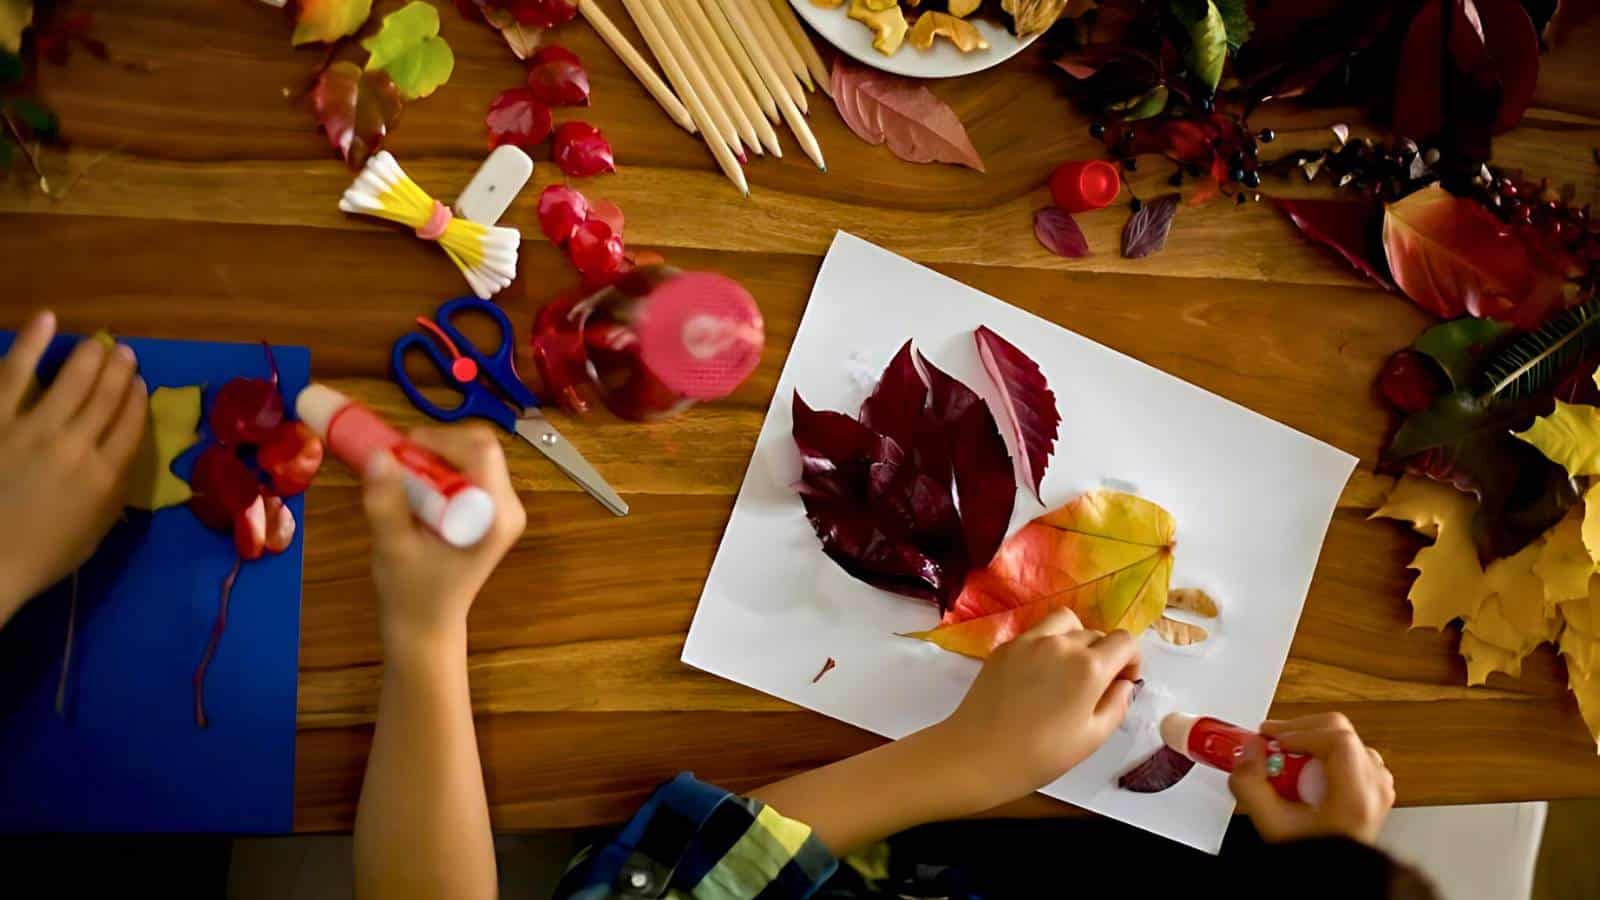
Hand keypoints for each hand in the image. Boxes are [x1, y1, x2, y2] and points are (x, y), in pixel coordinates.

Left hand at [0, 311, 146, 622]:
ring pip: (72, 379)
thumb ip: (111, 494)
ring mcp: (32, 429)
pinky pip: (14, 374)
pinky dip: (32, 344)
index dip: (138, 399)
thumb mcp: (93, 532)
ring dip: (91, 356)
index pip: (131, 424)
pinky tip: (46, 321)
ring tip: (98, 342)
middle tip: (123, 352)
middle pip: (107, 396)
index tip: (140, 383)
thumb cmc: (38, 556)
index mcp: (104, 476)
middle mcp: (76, 445)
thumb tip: (118, 461)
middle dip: (119, 370)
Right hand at [361, 424, 525, 654]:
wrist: (427, 622)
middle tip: (400, 463)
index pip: (481, 453)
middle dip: (437, 445)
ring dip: (436, 456)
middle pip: (480, 446)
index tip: (403, 450)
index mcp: (495, 518)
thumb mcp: (392, 547)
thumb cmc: (411, 592)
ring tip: (405, 481)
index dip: (440, 440)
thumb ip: (386, 501)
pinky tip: (417, 490)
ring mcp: (503, 507)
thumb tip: (379, 456)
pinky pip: (469, 468)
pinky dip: (440, 467)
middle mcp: (508, 508)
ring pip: (474, 453)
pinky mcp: (491, 507)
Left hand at [934, 608, 1140, 805]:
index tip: (1122, 682)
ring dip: (1076, 638)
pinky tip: (1038, 675)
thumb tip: (1124, 684)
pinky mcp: (1005, 646)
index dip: (1131, 660)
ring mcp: (1029, 640)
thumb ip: (1117, 704)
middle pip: (1095, 633)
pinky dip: (1047, 644)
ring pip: (1065, 623)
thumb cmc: (1041, 755)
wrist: (979, 755)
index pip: (1124, 641)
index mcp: (1088, 666)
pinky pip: (1037, 633)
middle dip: (1104, 655)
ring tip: (1068, 669)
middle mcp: (1061, 643)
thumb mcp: (1092, 738)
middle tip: (1094, 687)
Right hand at [1229, 712, 1395, 844]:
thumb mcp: (1272, 824)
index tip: (1274, 741)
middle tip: (1271, 742)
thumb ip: (1251, 783)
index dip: (1299, 732)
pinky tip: (1302, 771)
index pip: (1337, 740)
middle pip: (1339, 732)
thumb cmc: (1315, 856)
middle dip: (1299, 731)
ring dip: (1309, 741)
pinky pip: (1348, 752)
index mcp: (1356, 796)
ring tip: (1286, 761)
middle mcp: (1375, 786)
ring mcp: (1378, 783)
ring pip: (1342, 739)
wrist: (1334, 873)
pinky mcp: (1373, 783)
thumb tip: (1248, 748)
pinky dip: (1321, 752)